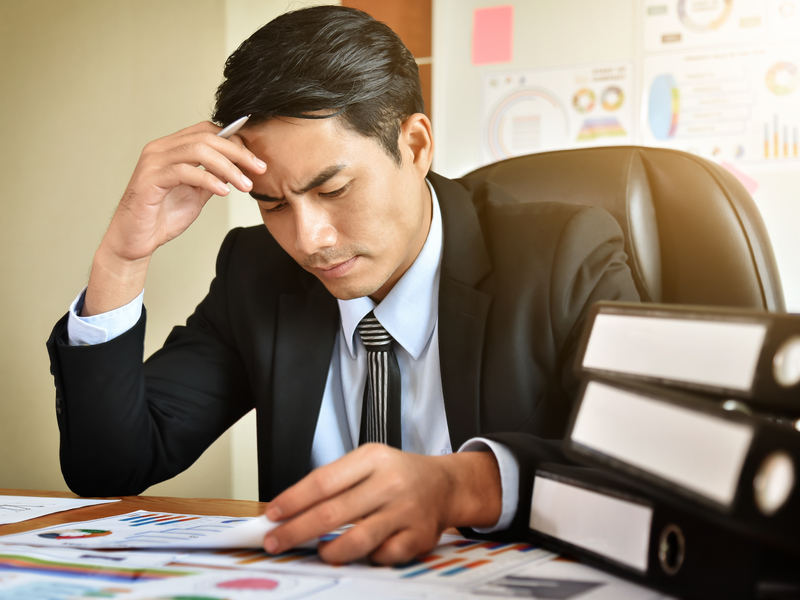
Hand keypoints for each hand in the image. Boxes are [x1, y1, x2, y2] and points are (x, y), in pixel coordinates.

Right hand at [83, 121, 265, 314]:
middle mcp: (160, 149)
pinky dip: (208, 179)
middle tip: (258, 168)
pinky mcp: (150, 180)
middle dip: (238, 153)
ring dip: (228, 167)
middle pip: (206, 138)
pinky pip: (184, 171)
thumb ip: (213, 177)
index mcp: (171, 148)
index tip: (255, 161)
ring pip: (198, 150)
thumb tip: (238, 167)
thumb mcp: (196, 194)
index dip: (234, 142)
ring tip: (245, 185)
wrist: (136, 240)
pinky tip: (223, 192)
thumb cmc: (162, 216)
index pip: (207, 131)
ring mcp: (153, 162)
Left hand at [263, 444, 501, 564]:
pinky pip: (383, 556)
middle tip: (276, 541)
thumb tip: (291, 509)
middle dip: (296, 530)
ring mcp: (405, 511)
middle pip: (333, 513)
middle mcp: (389, 483)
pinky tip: (361, 552)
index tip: (273, 514)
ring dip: (330, 550)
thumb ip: (335, 481)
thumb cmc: (398, 474)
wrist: (444, 484)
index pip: (323, 481)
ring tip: (320, 551)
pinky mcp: (418, 536)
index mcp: (372, 458)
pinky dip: (367, 558)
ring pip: (357, 540)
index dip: (293, 500)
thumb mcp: (368, 462)